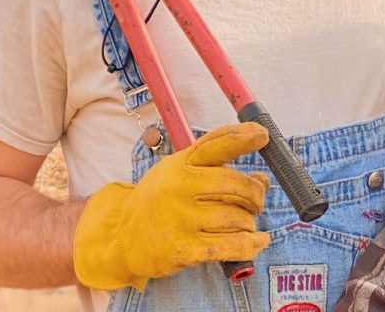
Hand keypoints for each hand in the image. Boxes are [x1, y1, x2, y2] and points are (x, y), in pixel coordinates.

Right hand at [73, 122, 270, 289]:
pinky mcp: (183, 249)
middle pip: (236, 185)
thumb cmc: (159, 201)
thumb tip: (264, 179)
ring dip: (249, 222)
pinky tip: (258, 241)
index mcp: (180, 165)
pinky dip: (251, 244)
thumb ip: (220, 170)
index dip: (243, 138)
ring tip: (243, 224)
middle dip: (255, 194)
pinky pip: (230, 246)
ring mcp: (181, 219)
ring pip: (237, 217)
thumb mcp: (181, 174)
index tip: (263, 135)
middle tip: (256, 202)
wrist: (121, 237)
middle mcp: (180, 188)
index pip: (216, 144)